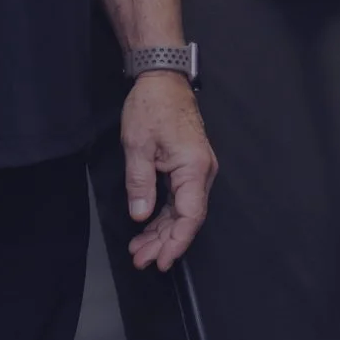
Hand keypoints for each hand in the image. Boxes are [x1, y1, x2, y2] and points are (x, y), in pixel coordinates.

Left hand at [122, 71, 216, 270]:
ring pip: (183, 210)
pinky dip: (164, 215)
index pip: (190, 215)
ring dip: (163, 231)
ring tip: (140, 250)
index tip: (161, 261)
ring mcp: (197, 169)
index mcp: (193, 166)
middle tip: (141, 260)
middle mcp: (202, 171)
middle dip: (165, 242)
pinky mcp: (189, 166)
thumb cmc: (152, 106)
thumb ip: (140, 182)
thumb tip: (141, 215)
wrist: (163, 78)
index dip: (176, 241)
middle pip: (187, 217)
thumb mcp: (138, 145)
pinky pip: (179, 198)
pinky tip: (148, 227)